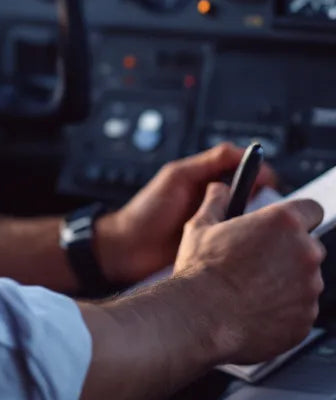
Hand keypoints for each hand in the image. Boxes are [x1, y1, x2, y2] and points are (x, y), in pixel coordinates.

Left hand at [95, 143, 278, 283]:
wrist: (129, 248)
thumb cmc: (146, 211)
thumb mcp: (176, 178)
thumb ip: (205, 164)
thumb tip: (237, 152)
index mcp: (202, 177)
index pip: (239, 165)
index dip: (257, 170)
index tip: (269, 179)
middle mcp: (211, 198)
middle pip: (249, 190)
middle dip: (262, 196)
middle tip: (267, 206)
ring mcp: (214, 221)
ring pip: (248, 215)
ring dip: (255, 219)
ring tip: (256, 225)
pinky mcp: (215, 243)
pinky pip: (238, 237)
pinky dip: (246, 237)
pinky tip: (247, 242)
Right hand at [172, 183, 324, 363]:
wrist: (201, 318)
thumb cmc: (202, 273)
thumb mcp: (201, 226)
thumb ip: (217, 202)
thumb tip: (219, 191)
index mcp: (282, 223)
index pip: (312, 209)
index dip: (298, 216)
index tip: (284, 225)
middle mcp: (304, 253)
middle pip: (310, 245)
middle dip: (290, 251)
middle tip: (258, 258)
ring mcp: (309, 288)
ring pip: (306, 279)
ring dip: (287, 280)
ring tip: (251, 287)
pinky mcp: (306, 318)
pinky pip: (301, 308)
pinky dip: (285, 307)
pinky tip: (255, 306)